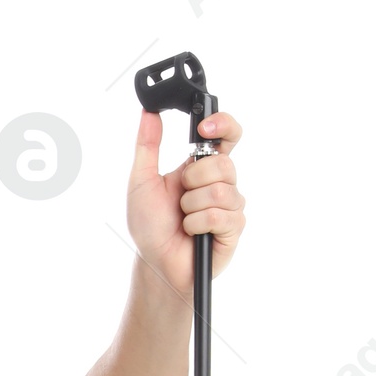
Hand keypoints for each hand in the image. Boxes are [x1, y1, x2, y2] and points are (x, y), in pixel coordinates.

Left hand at [126, 107, 245, 293]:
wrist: (155, 263)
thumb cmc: (150, 226)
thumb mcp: (141, 181)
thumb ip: (147, 146)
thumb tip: (148, 112)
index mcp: (202, 166)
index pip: (227, 134)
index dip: (223, 125)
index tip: (204, 128)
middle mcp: (221, 182)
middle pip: (222, 163)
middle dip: (193, 180)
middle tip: (180, 197)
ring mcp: (230, 205)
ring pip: (220, 190)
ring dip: (192, 206)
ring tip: (184, 219)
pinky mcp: (234, 228)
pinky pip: (219, 215)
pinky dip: (196, 224)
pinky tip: (191, 232)